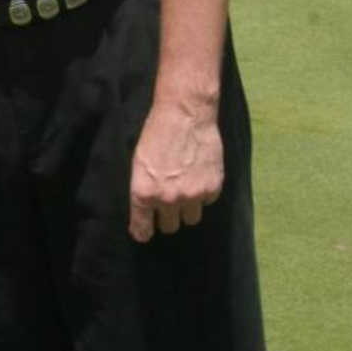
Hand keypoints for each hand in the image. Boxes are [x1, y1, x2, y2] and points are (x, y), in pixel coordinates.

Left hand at [127, 101, 223, 241]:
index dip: (142, 232)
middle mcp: (168, 199)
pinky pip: (207, 203)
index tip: (143, 234)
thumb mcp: (139, 163)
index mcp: (144, 193)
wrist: (185, 116)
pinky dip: (203, 194)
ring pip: (191, 219)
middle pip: (169, 227)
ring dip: (186, 209)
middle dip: (166, 219)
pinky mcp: (212, 188)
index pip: (142, 229)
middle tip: (166, 206)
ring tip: (184, 191)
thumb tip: (146, 210)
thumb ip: (143, 190)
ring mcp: (193, 195)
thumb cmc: (156, 135)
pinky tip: (197, 177)